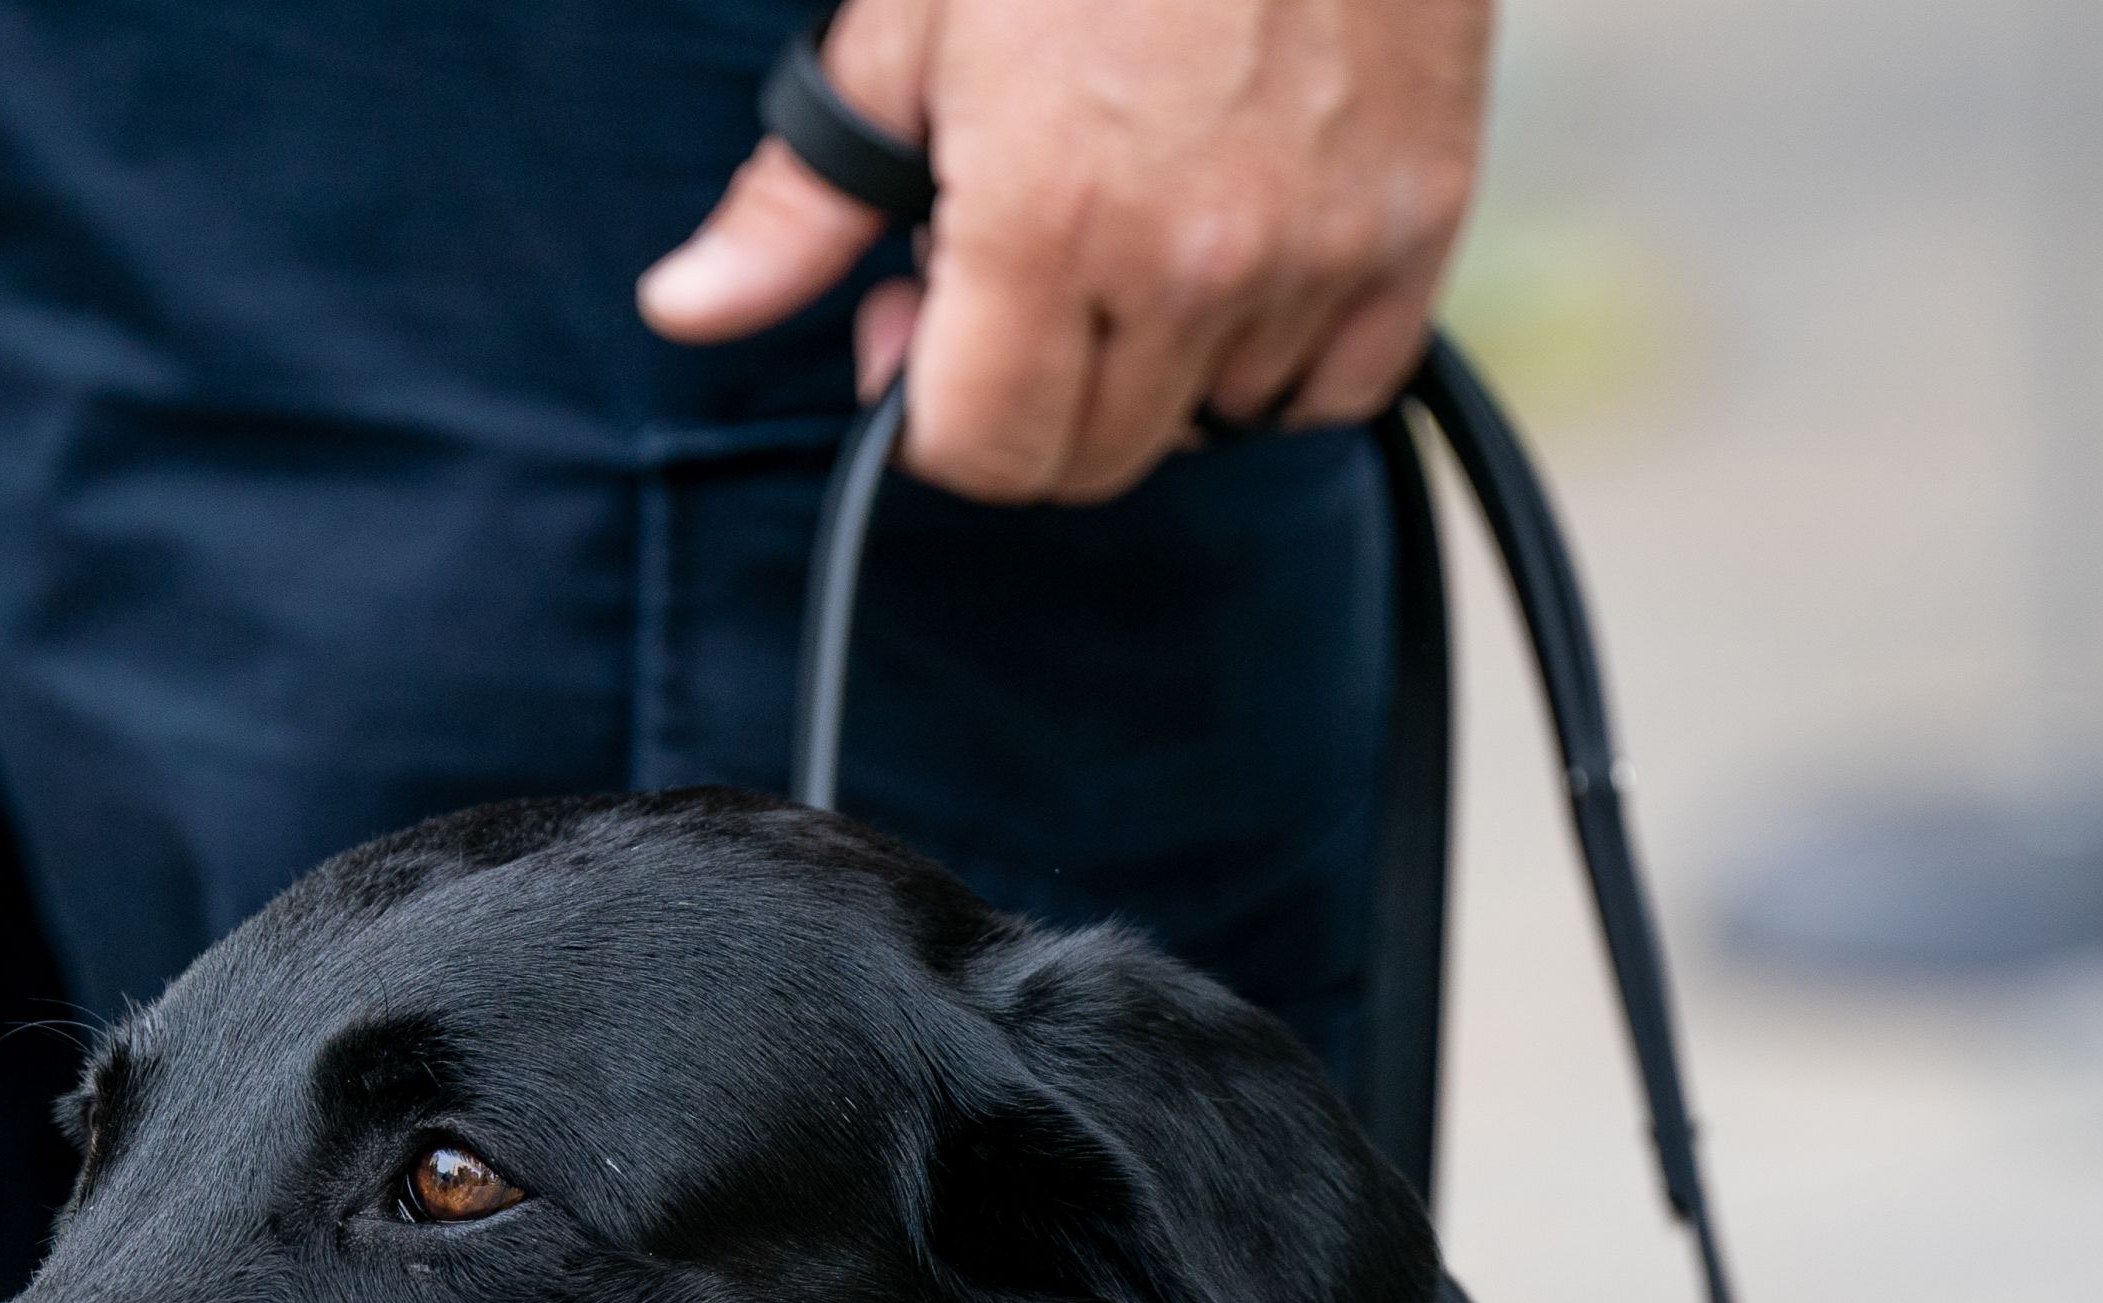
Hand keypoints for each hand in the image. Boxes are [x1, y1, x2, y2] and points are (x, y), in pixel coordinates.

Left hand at [637, 0, 1493, 503]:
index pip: (980, 453)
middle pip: (1089, 461)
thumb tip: (687, 311)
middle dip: (1026, 400)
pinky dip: (1278, 358)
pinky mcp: (1415, 223)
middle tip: (1008, 277)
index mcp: (1045, 225)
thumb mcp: (906, 29)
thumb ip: (801, 201)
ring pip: (1209, 423)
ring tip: (1125, 234)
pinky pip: (1335, 385)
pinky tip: (1229, 260)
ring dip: (1150, 369)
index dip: (925, 413)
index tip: (914, 321)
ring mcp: (1317, 252)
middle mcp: (1189, 266)